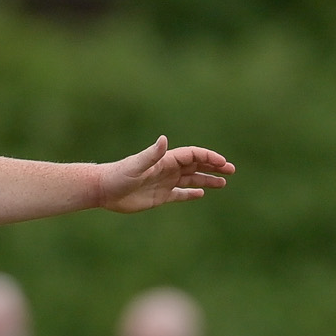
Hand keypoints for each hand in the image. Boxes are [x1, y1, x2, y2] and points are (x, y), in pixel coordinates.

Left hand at [97, 136, 233, 212]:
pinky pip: (180, 194)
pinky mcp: (159, 196)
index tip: (223, 163)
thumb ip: (152, 154)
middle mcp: (167, 170)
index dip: (208, 157)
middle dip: (214, 166)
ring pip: (191, 179)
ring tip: (223, 183)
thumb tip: (164, 139)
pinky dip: (191, 193)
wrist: (103, 190)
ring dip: (207, 179)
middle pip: (196, 165)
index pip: (192, 155)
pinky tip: (201, 193)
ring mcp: (164, 183)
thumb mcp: (136, 165)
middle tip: (231, 170)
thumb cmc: (118, 176)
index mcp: (165, 161)